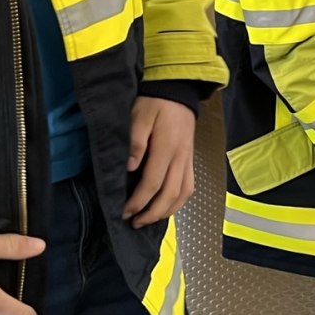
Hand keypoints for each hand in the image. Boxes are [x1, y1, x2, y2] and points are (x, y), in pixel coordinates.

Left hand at [123, 97, 196, 227]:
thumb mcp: (139, 116)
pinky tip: (166, 207)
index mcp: (166, 148)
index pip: (153, 183)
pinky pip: (188, 187)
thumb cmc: (154, 102)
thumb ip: (135, 142)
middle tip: (134, 223)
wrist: (177, 91)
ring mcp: (187, 160)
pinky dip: (178, 202)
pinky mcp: (190, 160)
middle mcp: (180, 158)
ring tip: (149, 219)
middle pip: (170, 195)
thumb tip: (130, 168)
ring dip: (166, 211)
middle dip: (151, 213)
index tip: (124, 211)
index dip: (138, 201)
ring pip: (183, 194)